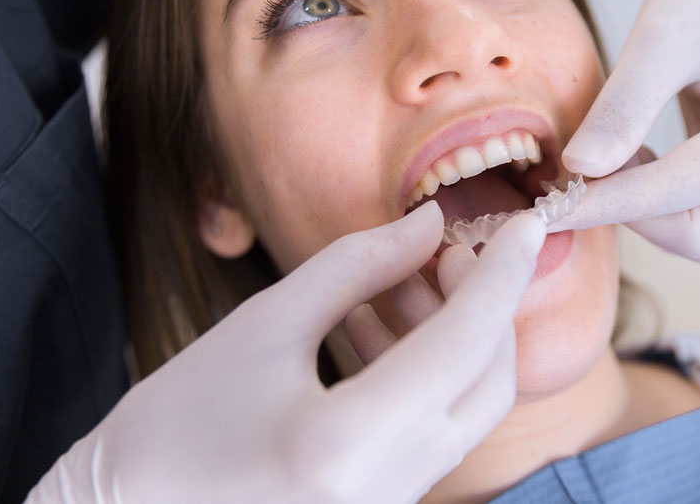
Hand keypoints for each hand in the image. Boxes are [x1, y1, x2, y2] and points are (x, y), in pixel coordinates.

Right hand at [27, 204, 545, 503]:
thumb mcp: (265, 325)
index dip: (502, 273)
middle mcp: (386, 491)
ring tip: (421, 277)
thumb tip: (428, 225)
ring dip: (462, 339)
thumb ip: (358, 266)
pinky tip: (394, 326)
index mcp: (350, 444)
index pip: (464, 343)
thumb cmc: (172, 424)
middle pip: (488, 385)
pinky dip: (433, 375)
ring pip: (468, 413)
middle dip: (489, 307)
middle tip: (459, 249)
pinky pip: (436, 434)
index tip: (528, 222)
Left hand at [551, 0, 699, 261]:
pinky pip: (686, 210)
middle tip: (569, 184)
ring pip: (693, 232)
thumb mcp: (661, 34)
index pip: (683, 190)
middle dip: (630, 217)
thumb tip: (579, 169)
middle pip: (697, 234)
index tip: (550, 208)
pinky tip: (615, 156)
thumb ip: (624, 103)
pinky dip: (643, 199)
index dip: (613, 202)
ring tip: (594, 163)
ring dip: (637, 212)